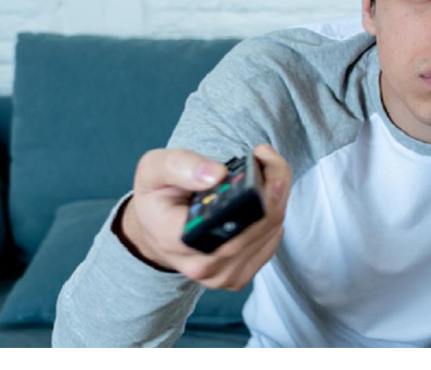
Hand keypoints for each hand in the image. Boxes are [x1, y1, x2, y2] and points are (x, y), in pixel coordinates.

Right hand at [123, 143, 290, 290]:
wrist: (156, 232)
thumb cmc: (156, 200)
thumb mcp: (153, 171)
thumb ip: (179, 166)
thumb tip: (217, 175)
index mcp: (176, 239)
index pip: (225, 221)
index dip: (253, 192)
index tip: (259, 159)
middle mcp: (202, 264)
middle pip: (258, 224)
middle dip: (272, 184)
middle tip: (266, 155)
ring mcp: (223, 274)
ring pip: (271, 230)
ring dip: (277, 194)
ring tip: (265, 168)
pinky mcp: (240, 275)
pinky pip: (272, 240)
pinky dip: (275, 211)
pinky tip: (264, 193)